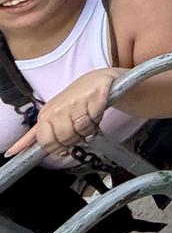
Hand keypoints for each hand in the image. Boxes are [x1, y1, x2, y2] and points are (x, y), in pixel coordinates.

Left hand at [5, 68, 121, 156]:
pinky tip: (95, 114)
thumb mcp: (51, 116)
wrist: (96, 80)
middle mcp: (59, 108)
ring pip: (81, 131)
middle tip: (79, 132)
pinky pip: (94, 121)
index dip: (57, 148)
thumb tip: (12, 152)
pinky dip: (97, 121)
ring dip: (88, 131)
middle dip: (75, 140)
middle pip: (65, 138)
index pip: (46, 141)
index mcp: (46, 115)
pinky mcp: (94, 98)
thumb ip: (34, 135)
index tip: (64, 148)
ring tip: (87, 122)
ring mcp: (76, 103)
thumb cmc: (72, 100)